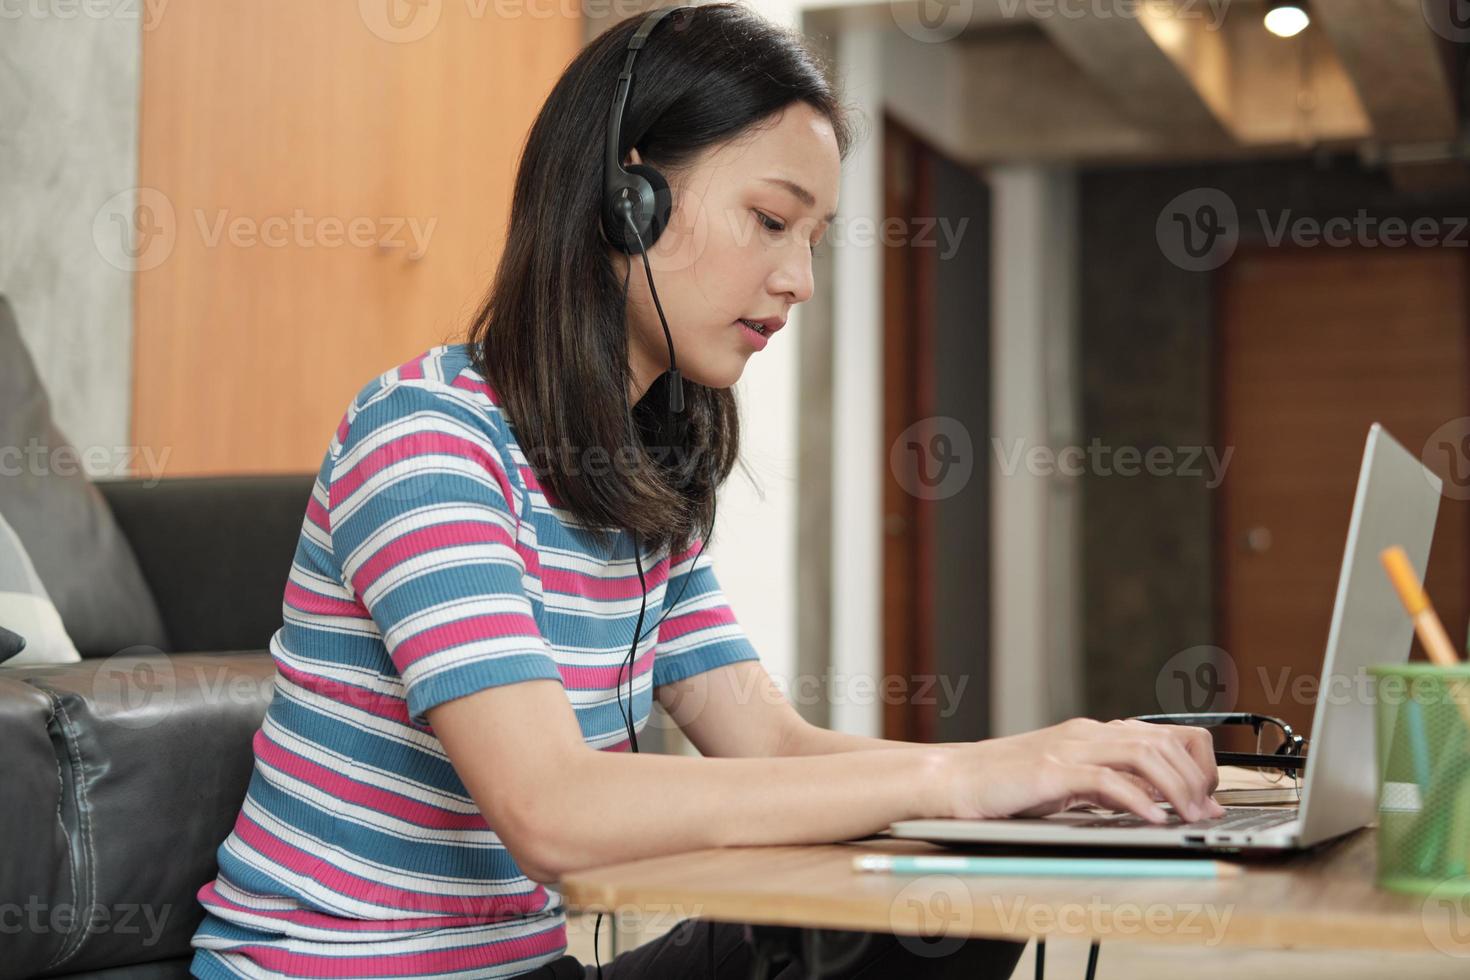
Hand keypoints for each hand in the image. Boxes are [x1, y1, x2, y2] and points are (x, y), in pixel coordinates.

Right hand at [939, 717, 1225, 823]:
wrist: (953, 778)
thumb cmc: (1004, 785)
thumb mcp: (1066, 783)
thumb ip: (1107, 786)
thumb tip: (1154, 803)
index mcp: (1092, 734)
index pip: (1164, 732)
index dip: (1196, 761)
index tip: (1208, 795)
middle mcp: (1086, 734)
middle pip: (1163, 740)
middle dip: (1197, 777)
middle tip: (1208, 812)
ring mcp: (1069, 749)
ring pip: (1143, 754)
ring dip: (1177, 788)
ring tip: (1189, 817)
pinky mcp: (1051, 771)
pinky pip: (1107, 780)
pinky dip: (1138, 801)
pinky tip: (1154, 820)